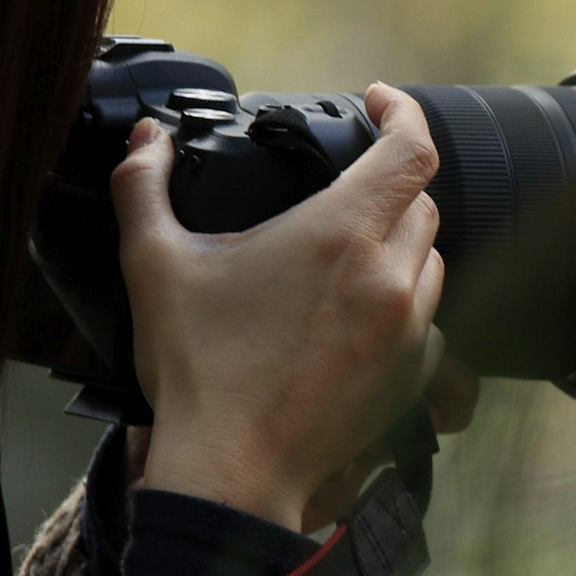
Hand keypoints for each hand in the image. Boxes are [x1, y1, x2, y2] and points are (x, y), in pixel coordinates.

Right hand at [118, 83, 456, 530]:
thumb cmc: (198, 371)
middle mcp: (390, 276)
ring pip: (431, 260)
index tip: (378, 103)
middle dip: (389, 184)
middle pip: (422, 202)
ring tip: (348, 252)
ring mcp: (410, 330)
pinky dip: (403, 304)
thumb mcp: (155, 265)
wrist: (231, 472)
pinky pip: (428, 319)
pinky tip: (358, 314)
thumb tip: (145, 138)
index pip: (413, 149)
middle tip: (344, 186)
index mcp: (341, 234)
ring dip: (400, 244)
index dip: (404, 113)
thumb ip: (143, 186)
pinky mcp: (414, 377)